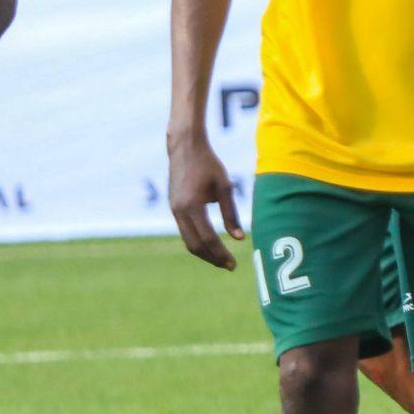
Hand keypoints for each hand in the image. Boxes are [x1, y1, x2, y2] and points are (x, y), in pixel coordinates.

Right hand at [167, 134, 243, 269]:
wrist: (184, 147)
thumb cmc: (208, 164)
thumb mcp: (224, 186)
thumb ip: (231, 213)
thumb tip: (239, 238)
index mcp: (192, 205)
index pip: (207, 238)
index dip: (221, 253)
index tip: (233, 264)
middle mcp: (179, 211)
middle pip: (194, 245)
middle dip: (212, 258)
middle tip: (229, 266)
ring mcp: (174, 210)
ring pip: (188, 240)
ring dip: (204, 253)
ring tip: (222, 259)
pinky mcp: (174, 208)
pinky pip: (185, 231)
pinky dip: (198, 241)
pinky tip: (212, 245)